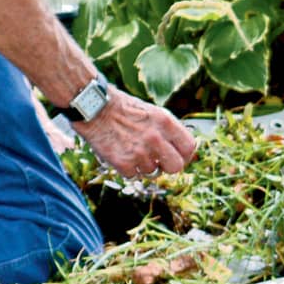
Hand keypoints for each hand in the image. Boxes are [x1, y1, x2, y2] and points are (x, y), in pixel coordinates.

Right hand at [75, 90, 197, 177]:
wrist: (94, 108)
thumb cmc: (124, 109)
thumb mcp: (153, 113)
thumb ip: (169, 131)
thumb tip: (182, 151)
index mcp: (165, 123)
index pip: (189, 147)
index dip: (185, 155)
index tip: (178, 156)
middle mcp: (155, 138)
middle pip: (176, 167)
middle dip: (168, 166)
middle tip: (158, 161)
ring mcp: (140, 153)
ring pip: (152, 172)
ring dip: (143, 166)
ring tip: (131, 150)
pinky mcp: (123, 163)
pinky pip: (133, 176)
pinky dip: (127, 169)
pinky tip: (121, 154)